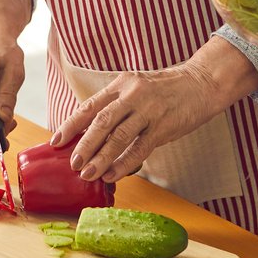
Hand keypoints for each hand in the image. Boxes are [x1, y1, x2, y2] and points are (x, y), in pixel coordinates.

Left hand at [49, 66, 227, 183]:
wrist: (202, 83)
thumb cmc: (166, 89)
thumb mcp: (137, 88)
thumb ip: (117, 106)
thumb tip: (91, 132)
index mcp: (121, 84)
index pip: (90, 106)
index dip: (71, 125)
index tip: (56, 141)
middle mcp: (132, 95)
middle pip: (101, 121)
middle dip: (83, 144)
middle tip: (72, 163)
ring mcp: (148, 110)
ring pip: (118, 137)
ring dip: (100, 158)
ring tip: (87, 174)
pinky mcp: (163, 126)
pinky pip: (140, 148)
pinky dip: (124, 163)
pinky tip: (112, 175)